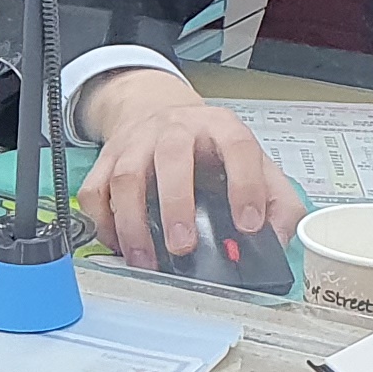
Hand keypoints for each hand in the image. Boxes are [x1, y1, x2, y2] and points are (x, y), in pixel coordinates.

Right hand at [69, 69, 306, 268]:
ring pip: (126, 177)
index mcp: (220, 128)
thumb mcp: (251, 162)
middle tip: (183, 247)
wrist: (156, 111)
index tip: (248, 225)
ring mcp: (136, 143)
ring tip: (146, 260)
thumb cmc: (206, 148)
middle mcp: (176, 129)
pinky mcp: (106, 160)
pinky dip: (103, 223)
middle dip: (176, 205)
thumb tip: (278, 240)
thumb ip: (276, 201)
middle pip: (172, 157)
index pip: (237, 148)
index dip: (245, 186)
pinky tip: (120, 244)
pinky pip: (95, 192)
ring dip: (133, 223)